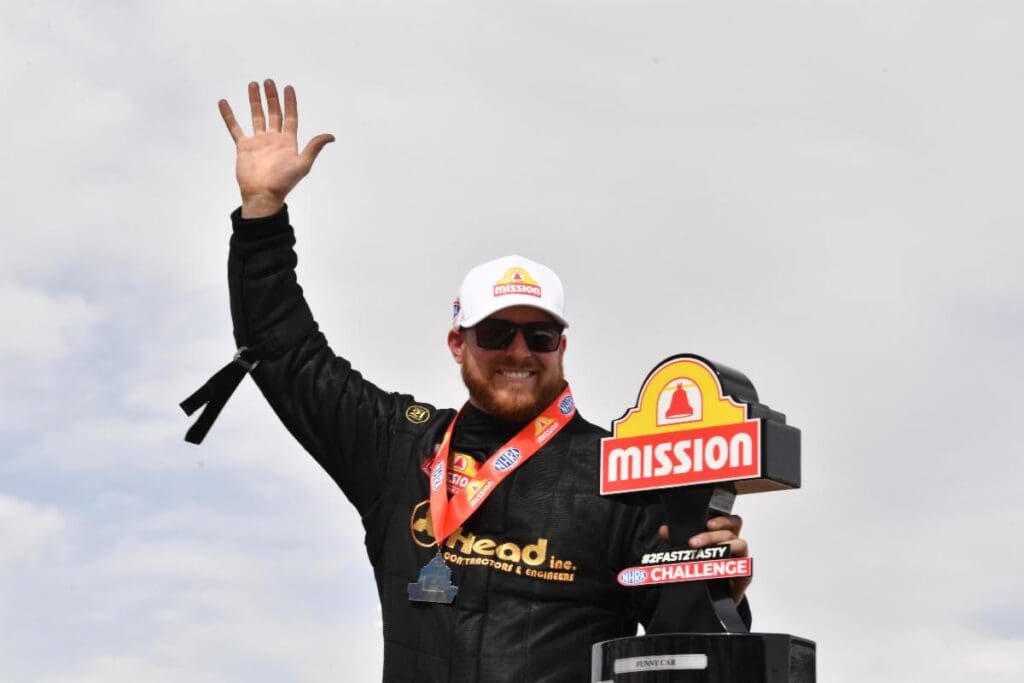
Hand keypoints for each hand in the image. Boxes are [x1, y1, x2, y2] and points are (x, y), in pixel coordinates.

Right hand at [219, 79, 334, 217]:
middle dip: (272, 97)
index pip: (290, 117)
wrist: (263, 194)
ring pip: (256, 116)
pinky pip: (235, 128)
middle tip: (269, 81)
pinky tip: (224, 102)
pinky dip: (229, 116)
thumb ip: (314, 147)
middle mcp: (273, 139)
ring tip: (253, 84)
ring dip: (254, 101)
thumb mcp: (303, 164)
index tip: (288, 88)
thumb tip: (331, 136)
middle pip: (274, 113)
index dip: (290, 102)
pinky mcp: (243, 146)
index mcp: (288, 142)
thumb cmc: (283, 182)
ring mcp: (258, 142)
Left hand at [658, 514, 749, 604]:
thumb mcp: (690, 553)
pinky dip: (732, 566)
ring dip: (723, 546)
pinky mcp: (744, 576)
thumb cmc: (704, 571)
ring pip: (740, 544)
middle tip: (693, 543)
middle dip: (711, 535)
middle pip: (731, 531)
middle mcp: (734, 544)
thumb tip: (664, 530)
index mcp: (723, 535)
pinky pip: (744, 568)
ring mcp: (740, 559)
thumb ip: (678, 539)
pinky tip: (718, 568)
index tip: (707, 523)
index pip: (729, 521)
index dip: (721, 519)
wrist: (712, 599)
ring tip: (706, 554)